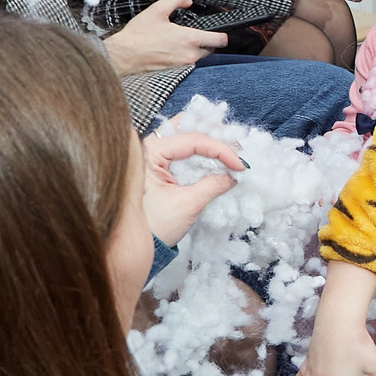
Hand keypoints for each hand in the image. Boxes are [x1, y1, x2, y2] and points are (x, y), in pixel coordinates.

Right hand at [103, 0, 225, 76]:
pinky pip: (188, 63)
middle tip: (197, 33)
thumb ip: (175, 0)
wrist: (124, 56)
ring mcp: (183, 65)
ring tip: (183, 40)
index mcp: (190, 39)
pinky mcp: (176, 71)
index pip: (220, 40)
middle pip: (212, 49)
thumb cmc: (139, 35)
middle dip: (208, 41)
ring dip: (197, 49)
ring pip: (200, 57)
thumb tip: (187, 1)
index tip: (220, 30)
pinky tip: (174, 48)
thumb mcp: (157, 10)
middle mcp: (190, 55)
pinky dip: (186, 56)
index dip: (223, 34)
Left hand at [139, 128, 246, 247]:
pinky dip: (202, 156)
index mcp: (150, 153)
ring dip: (210, 144)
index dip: (221, 149)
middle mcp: (149, 148)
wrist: (135, 246)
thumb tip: (234, 173)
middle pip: (188, 129)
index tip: (240, 164)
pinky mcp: (160, 168)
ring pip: (187, 139)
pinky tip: (217, 160)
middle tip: (238, 148)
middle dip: (215, 136)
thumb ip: (213, 184)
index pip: (193, 140)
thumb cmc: (155, 226)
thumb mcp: (187, 204)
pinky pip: (183, 154)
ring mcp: (154, 157)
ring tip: (231, 152)